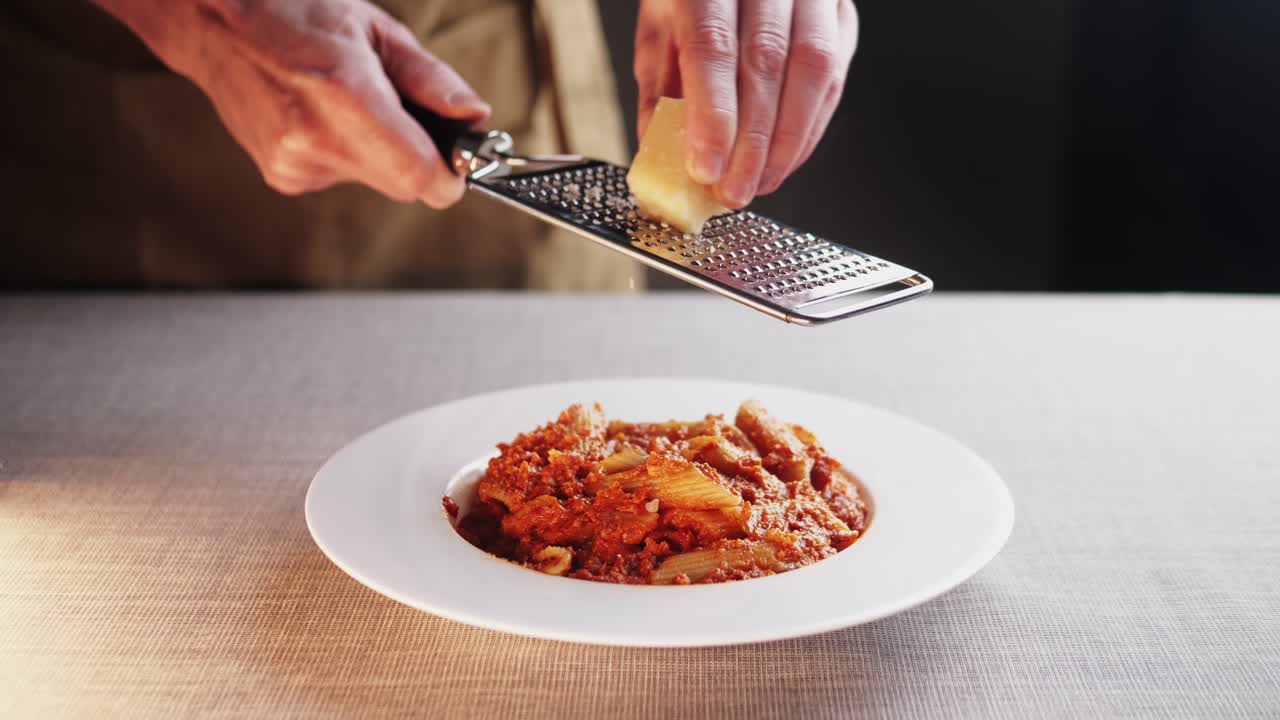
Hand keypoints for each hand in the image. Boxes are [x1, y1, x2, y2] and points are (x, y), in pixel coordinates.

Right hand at [95, 0, 489, 206]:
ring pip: (374, 179)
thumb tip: (473, 117)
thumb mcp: (375, 29)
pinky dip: (345, 150)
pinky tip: (320, 113)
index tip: (456, 155)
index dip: (448, 172)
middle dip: (416, 155)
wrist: (212, 19)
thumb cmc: (292, 10)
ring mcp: (294, 164)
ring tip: (345, 99)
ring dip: (377, 149)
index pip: (420, 179)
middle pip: (403, 184)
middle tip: (400, 109)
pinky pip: (343, 174)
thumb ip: (431, 79)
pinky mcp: (283, 176)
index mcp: (343, 97)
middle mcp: (314, 140)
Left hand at [634, 0, 857, 207]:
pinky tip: (787, 157)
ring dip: (788, 140)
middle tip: (734, 190)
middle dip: (751, 141)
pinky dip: (812, 126)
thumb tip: (661, 154)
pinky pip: (836, 73)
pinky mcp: (840, 11)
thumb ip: (660, 86)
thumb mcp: (659, 25)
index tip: (706, 169)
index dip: (713, 115)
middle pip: (766, 62)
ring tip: (762, 182)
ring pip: (813, 69)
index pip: (714, 46)